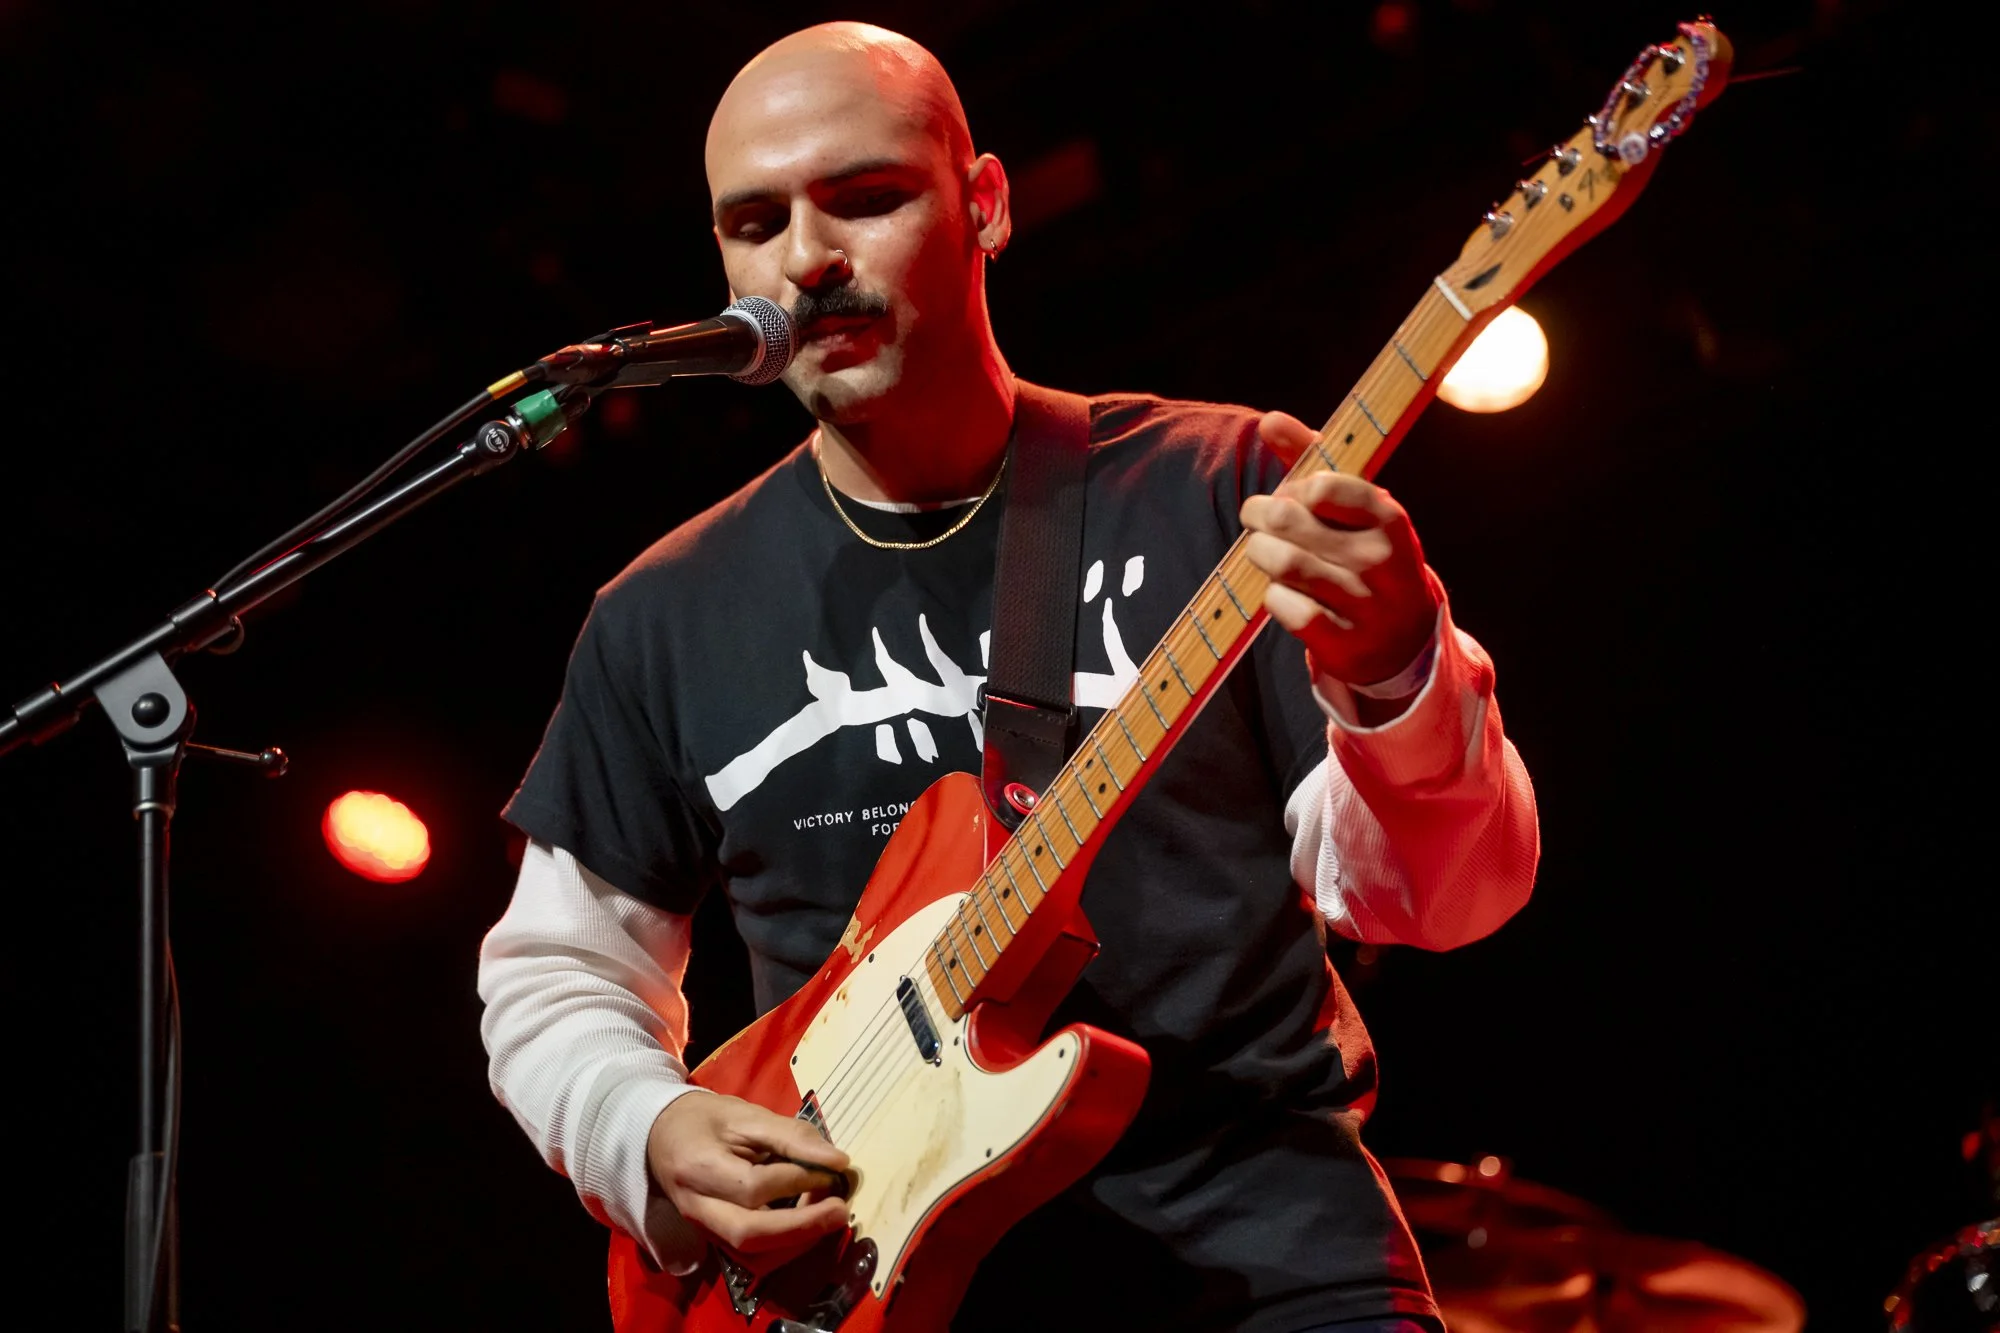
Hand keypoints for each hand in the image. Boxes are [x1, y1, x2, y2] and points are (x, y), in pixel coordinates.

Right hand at [646, 1092, 850, 1267]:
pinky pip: (751, 1259)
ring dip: (797, 1243)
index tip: (833, 1168)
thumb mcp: (746, 1114)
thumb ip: (791, 1135)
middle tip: (841, 1209)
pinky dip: (785, 1248)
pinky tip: (809, 1226)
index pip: (753, 1187)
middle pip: (749, 1234)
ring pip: (751, 1257)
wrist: (662, 1137)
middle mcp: (696, 1208)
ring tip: (828, 1216)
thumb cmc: (705, 1120)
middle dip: (801, 1227)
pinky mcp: (714, 1241)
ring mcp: (703, 1231)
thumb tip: (837, 1161)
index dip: (798, 1180)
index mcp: (698, 1168)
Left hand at [1240, 410, 1439, 687]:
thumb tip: (1270, 419)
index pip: (1327, 486)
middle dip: (1260, 515)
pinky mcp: (1344, 646)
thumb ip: (1313, 458)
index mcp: (1389, 520)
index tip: (1296, 495)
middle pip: (1290, 522)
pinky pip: (1286, 609)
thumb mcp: (1354, 507)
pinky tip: (1281, 593)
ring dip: (1261, 554)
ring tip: (1263, 551)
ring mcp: (1365, 607)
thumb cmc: (1366, 554)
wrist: (1404, 639)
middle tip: (1257, 519)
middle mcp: (1382, 562)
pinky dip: (1273, 597)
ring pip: (1284, 565)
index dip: (1297, 487)